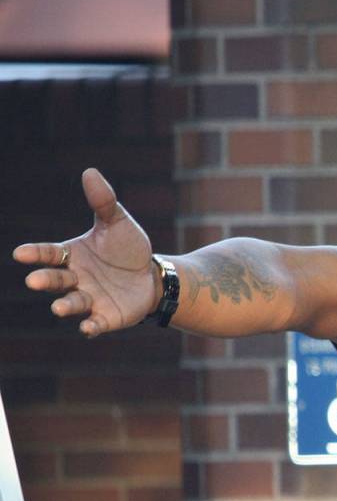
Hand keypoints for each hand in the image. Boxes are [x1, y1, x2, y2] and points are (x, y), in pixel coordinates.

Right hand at [13, 169, 158, 336]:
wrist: (152, 276)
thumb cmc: (127, 249)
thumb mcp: (117, 223)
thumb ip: (103, 202)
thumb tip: (90, 172)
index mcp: (71, 255)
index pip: (49, 254)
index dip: (35, 254)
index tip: (20, 254)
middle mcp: (75, 279)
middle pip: (56, 280)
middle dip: (46, 280)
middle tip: (34, 281)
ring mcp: (89, 299)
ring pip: (72, 303)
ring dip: (65, 306)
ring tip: (58, 308)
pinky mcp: (106, 317)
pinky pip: (95, 323)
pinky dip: (90, 327)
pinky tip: (87, 328)